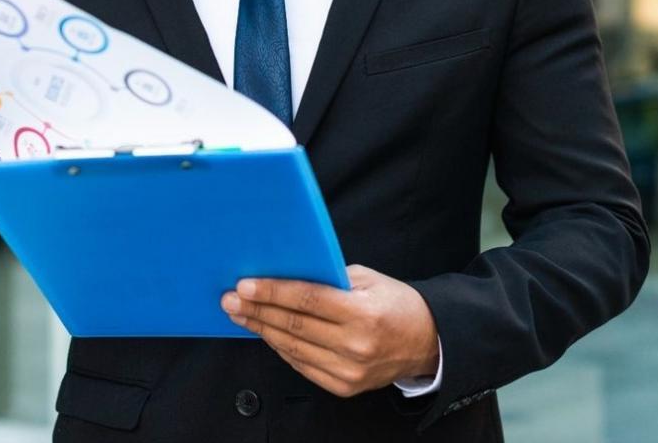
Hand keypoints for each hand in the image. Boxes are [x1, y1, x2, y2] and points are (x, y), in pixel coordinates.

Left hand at [221, 264, 438, 396]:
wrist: (427, 342)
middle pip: (294, 325)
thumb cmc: (395, 303)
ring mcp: (349, 370)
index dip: (272, 292)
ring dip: (262, 329)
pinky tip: (266, 333)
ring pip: (293, 347)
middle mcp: (355, 345)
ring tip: (240, 315)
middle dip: (257, 311)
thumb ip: (329, 277)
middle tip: (230, 300)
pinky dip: (281, 348)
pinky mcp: (344, 386)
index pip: (307, 300)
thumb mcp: (368, 279)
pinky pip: (302, 365)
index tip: (244, 286)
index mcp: (363, 313)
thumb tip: (286, 271)